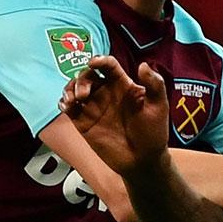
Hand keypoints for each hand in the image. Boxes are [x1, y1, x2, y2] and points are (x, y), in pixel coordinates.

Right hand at [61, 55, 171, 172]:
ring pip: (75, 88)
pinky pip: (69, 107)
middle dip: (82, 79)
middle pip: (87, 75)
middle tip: (84, 94)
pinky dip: (64, 102)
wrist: (143, 161)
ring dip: (69, 88)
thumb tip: (143, 65)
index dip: (100, 60)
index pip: (108, 65)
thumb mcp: (159, 107)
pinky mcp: (84, 122)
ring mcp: (94, 107)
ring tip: (72, 100)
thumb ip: (155, 85)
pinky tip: (67, 106)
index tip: (94, 63)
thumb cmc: (153, 133)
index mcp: (122, 85)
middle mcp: (106, 93)